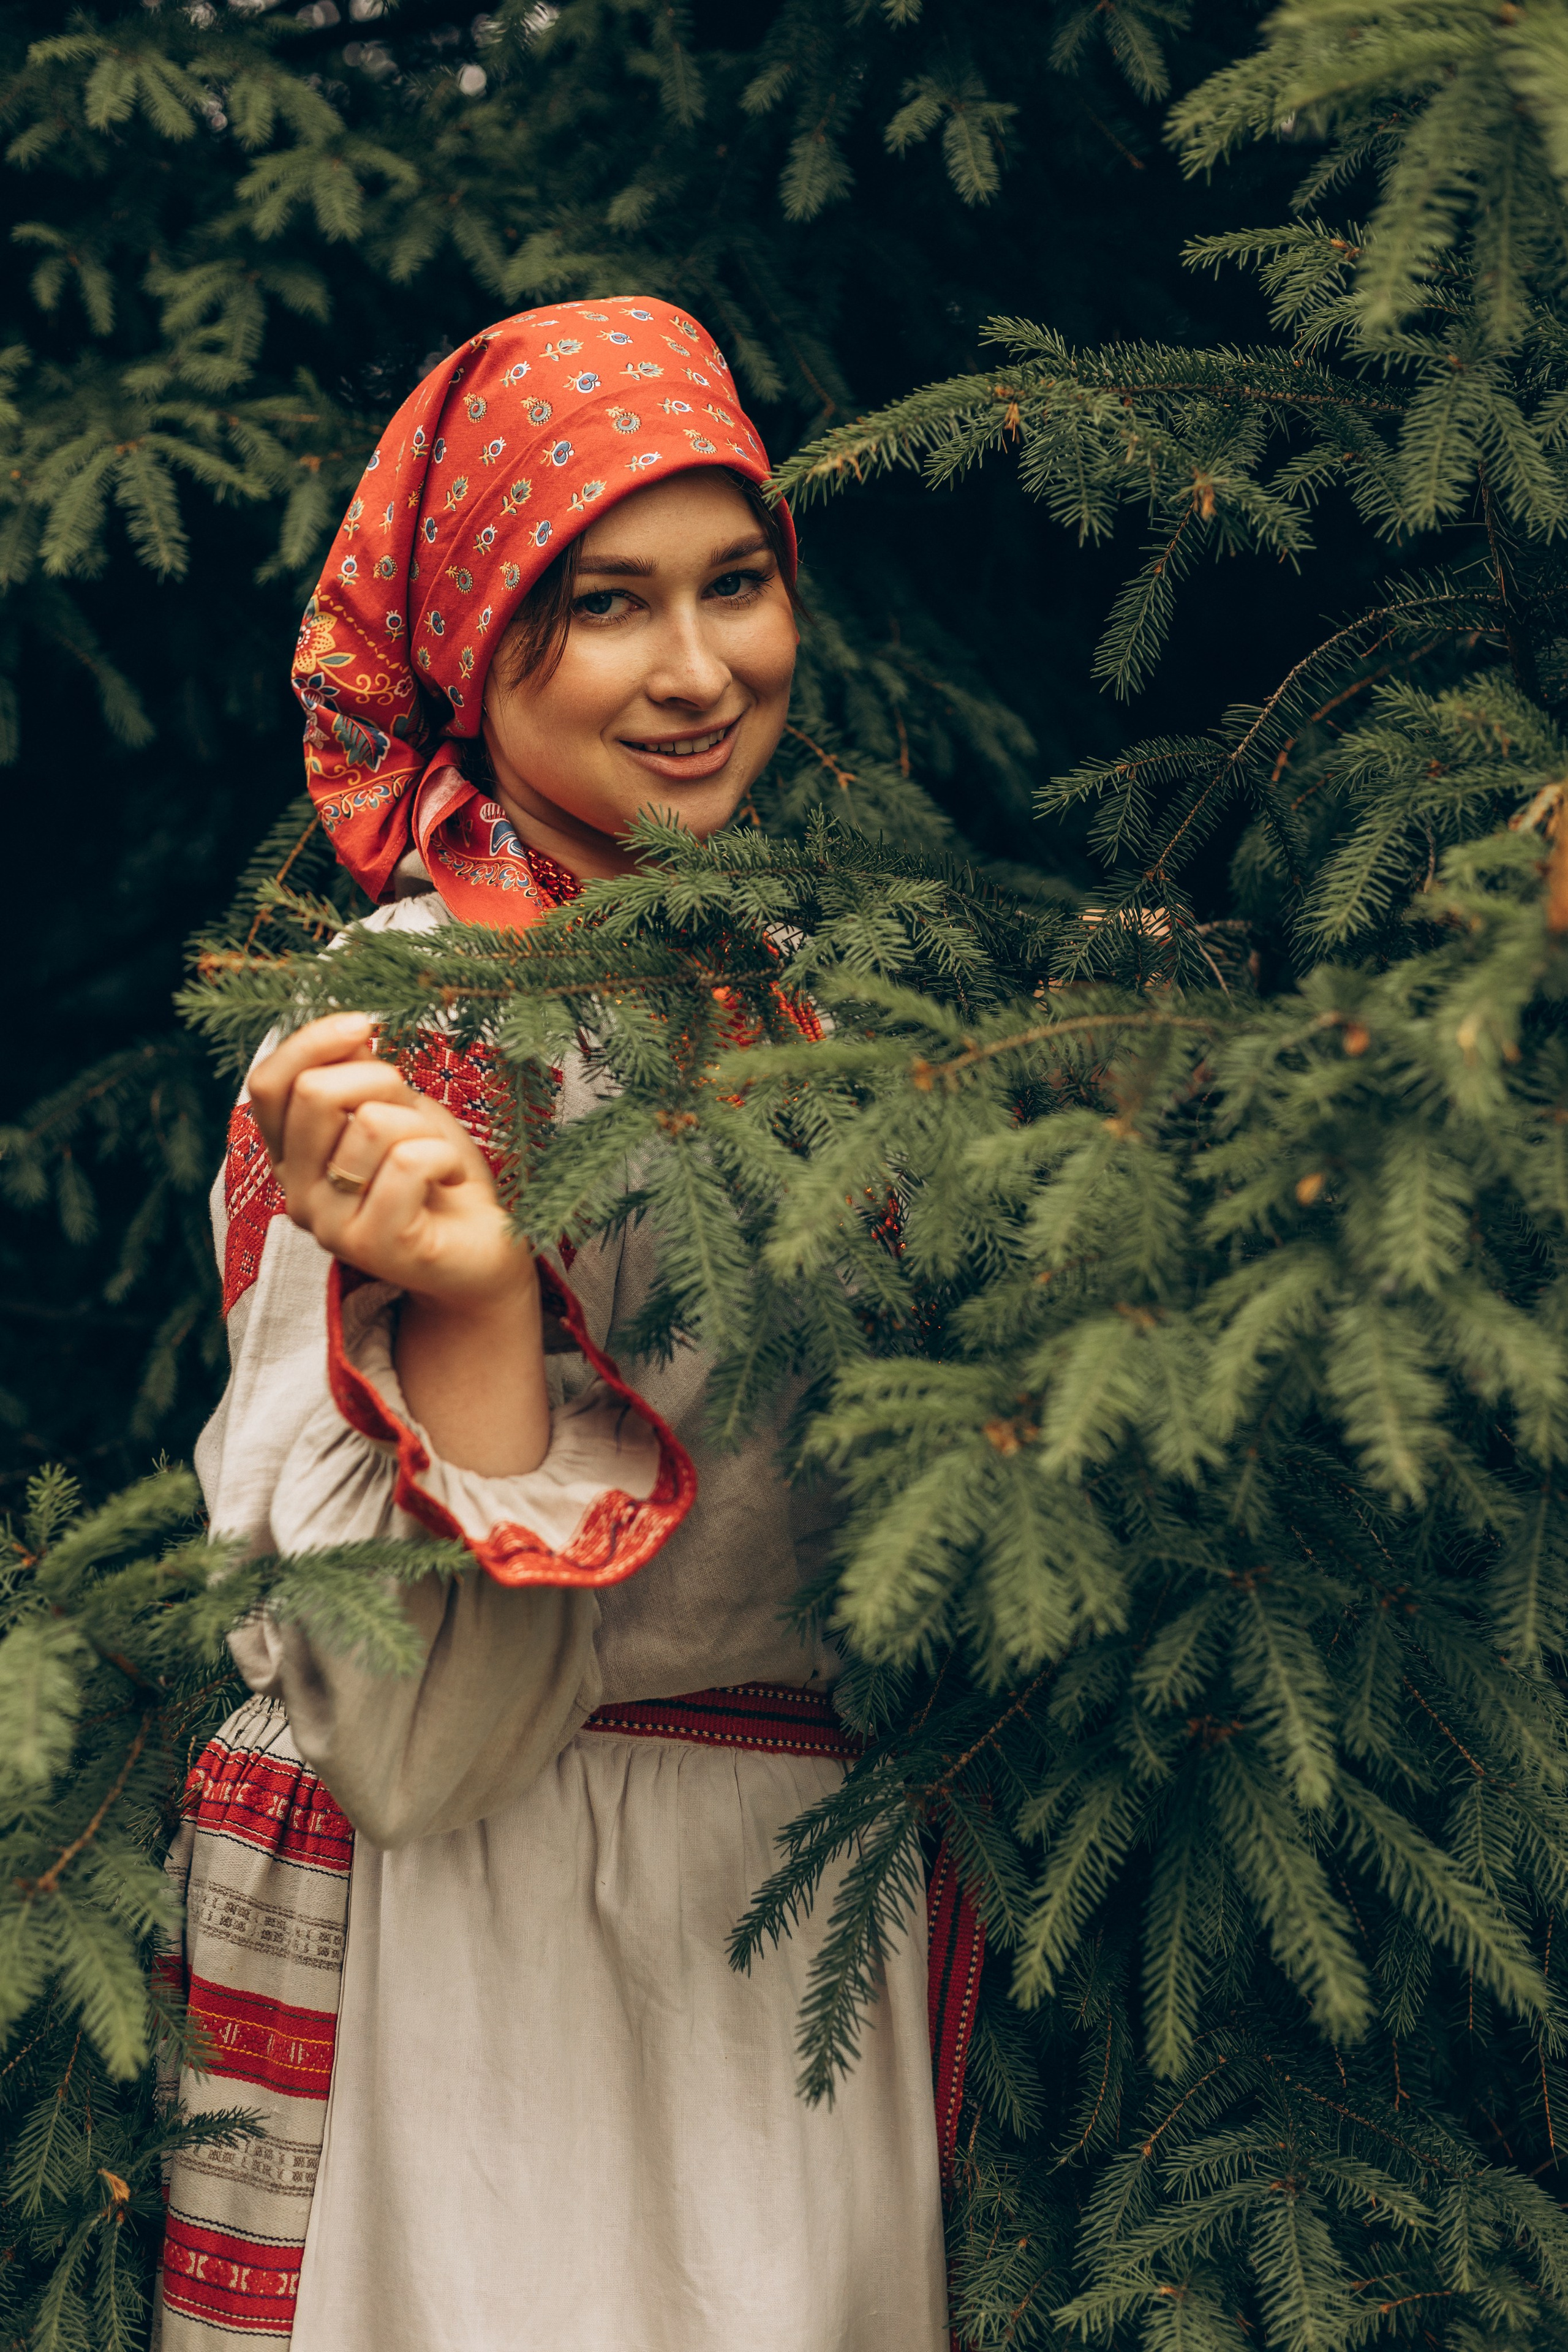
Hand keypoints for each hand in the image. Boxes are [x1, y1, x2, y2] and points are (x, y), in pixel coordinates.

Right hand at [248, 1013, 527, 1312]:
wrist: (485, 1250)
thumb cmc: (438, 1175)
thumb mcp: (396, 1109)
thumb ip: (359, 1076)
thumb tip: (349, 1028)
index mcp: (293, 1156)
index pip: (267, 1085)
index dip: (311, 1042)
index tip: (363, 1024)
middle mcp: (298, 1194)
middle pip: (315, 1094)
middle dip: (380, 1080)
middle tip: (412, 1111)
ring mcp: (331, 1225)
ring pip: (371, 1124)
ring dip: (423, 1128)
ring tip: (435, 1160)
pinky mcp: (375, 1245)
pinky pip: (408, 1162)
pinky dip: (445, 1158)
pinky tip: (450, 1181)